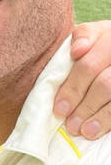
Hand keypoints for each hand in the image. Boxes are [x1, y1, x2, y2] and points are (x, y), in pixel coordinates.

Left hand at [55, 21, 110, 138]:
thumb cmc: (105, 44)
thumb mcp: (96, 34)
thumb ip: (84, 37)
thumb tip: (77, 51)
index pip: (88, 65)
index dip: (72, 87)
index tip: (59, 108)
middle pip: (104, 84)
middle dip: (83, 106)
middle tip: (68, 124)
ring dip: (98, 116)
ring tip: (82, 130)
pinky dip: (110, 119)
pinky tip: (98, 130)